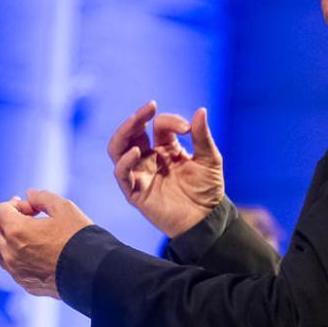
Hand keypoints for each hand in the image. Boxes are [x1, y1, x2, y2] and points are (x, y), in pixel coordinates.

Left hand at [0, 190, 92, 296]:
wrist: (92, 272)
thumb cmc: (78, 237)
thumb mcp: (64, 208)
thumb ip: (42, 197)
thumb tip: (29, 195)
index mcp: (16, 231)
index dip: (14, 204)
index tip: (33, 209)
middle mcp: (10, 253)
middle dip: (8, 220)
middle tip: (30, 218)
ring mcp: (16, 271)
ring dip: (9, 239)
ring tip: (33, 235)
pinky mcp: (25, 284)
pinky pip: (12, 267)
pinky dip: (17, 256)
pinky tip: (38, 253)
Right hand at [108, 101, 223, 236]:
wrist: (206, 219)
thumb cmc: (207, 189)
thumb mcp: (209, 159)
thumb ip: (202, 136)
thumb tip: (201, 110)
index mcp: (165, 148)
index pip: (158, 126)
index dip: (171, 121)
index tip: (187, 128)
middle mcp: (149, 158)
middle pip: (131, 133)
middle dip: (137, 118)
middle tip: (149, 107)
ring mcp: (140, 174)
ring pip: (118, 149)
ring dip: (124, 132)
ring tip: (136, 121)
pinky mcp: (135, 191)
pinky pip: (121, 173)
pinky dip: (125, 161)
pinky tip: (136, 151)